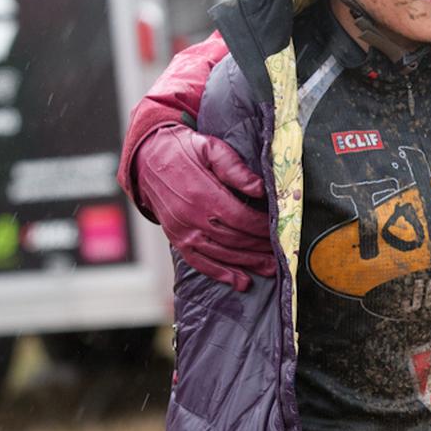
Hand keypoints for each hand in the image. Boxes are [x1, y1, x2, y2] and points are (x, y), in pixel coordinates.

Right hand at [134, 124, 275, 290]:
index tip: (279, 232)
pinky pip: (199, 262)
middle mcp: (192, 216)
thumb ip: (235, 168)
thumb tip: (260, 189)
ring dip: (247, 264)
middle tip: (282, 256)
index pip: (241, 218)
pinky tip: (239, 281)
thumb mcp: (211, 148)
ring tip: (270, 269)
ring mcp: (182, 231)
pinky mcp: (176, 239)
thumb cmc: (186, 151)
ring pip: (220, 254)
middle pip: (234, 239)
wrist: (148, 159)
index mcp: (203, 194)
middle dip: (260, 249)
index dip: (262, 228)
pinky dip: (220, 273)